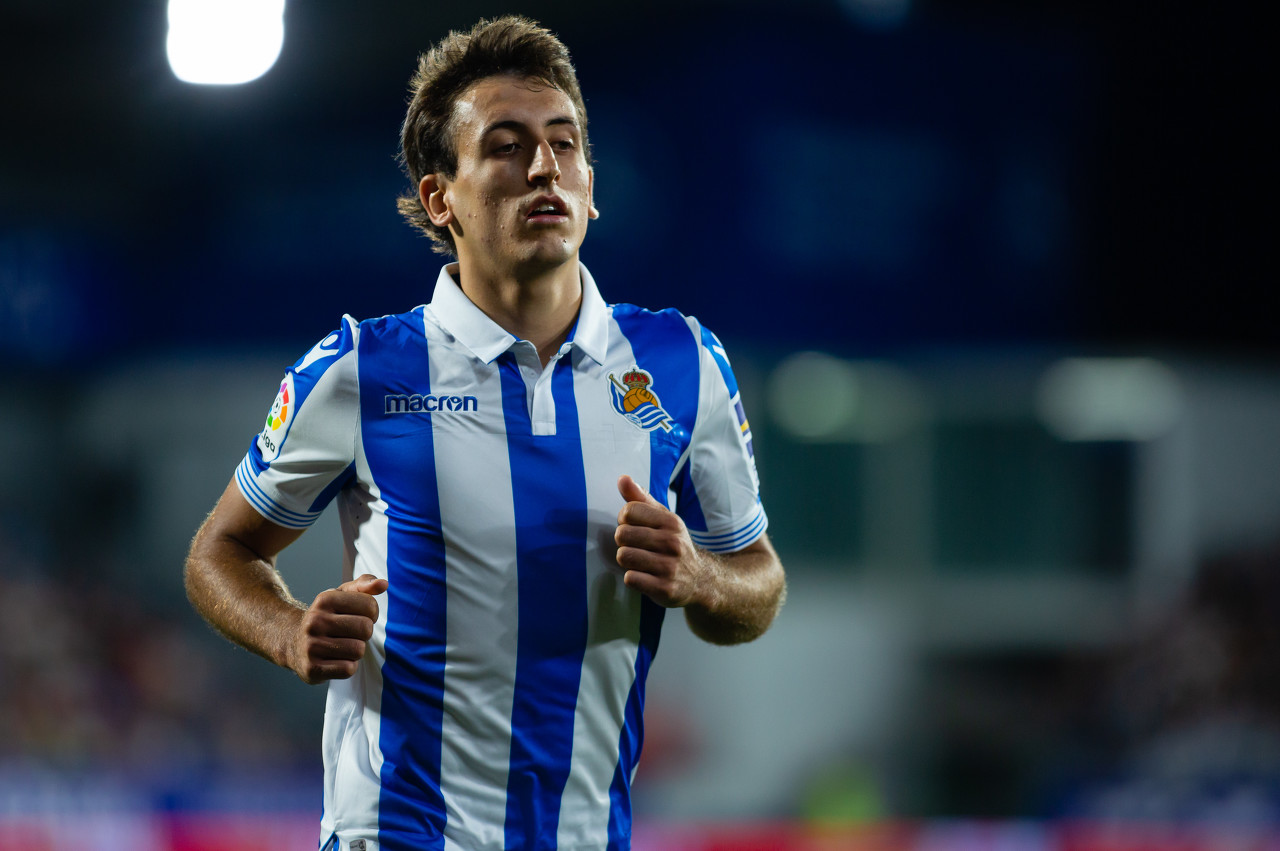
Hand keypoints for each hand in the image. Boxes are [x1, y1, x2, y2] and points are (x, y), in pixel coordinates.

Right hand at [288, 573, 387, 683]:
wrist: (293, 643)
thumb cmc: (327, 617)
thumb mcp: (341, 595)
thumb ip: (364, 585)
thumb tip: (384, 584)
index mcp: (324, 599)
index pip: (370, 605)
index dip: (372, 613)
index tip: (359, 616)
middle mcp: (315, 621)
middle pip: (365, 628)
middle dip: (364, 633)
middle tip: (351, 634)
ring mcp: (311, 646)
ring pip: (358, 650)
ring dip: (356, 651)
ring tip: (343, 646)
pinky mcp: (311, 669)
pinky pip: (348, 669)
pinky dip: (349, 666)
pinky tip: (336, 660)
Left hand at [615, 475, 713, 608]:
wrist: (701, 580)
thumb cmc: (673, 545)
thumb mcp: (663, 519)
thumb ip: (640, 498)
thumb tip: (622, 478)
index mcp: (671, 522)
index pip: (629, 510)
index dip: (624, 519)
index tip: (633, 526)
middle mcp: (672, 542)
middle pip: (622, 534)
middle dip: (623, 541)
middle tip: (636, 546)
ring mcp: (670, 567)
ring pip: (624, 556)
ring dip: (627, 560)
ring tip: (640, 561)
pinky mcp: (665, 588)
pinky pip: (630, 578)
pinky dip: (633, 578)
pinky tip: (645, 576)